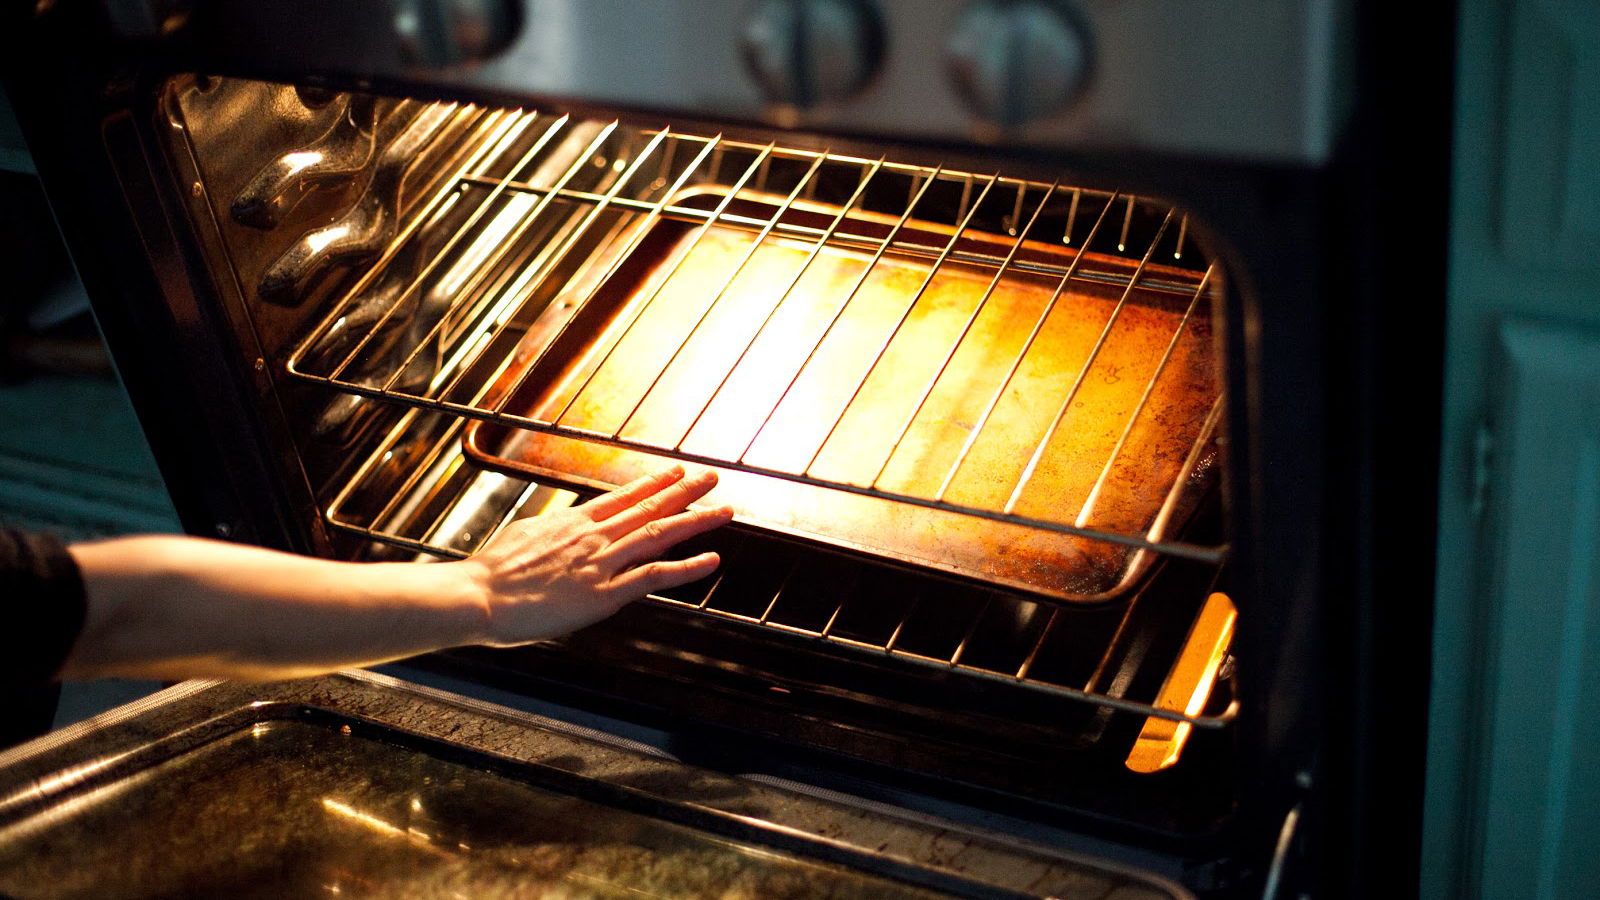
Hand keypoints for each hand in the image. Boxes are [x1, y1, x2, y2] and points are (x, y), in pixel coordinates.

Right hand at [460, 465, 732, 645]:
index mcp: (572, 522)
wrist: (478, 595)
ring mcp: (601, 562)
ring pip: (659, 533)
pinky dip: (686, 568)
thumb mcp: (524, 536)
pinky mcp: (604, 594)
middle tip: (712, 477)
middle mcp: (593, 536)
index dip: (653, 483)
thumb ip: (551, 532)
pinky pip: (653, 575)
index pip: (622, 497)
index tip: (674, 472)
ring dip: (696, 520)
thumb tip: (559, 527)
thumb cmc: (491, 574)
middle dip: (685, 491)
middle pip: (648, 507)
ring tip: (724, 509)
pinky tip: (710, 561)